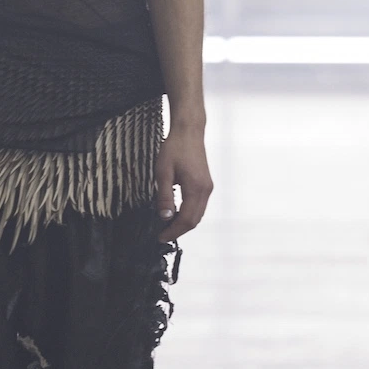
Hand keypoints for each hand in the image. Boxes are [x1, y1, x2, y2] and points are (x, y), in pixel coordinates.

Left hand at [155, 123, 211, 240]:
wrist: (189, 131)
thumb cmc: (174, 148)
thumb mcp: (163, 172)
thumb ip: (164, 196)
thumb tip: (165, 217)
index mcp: (196, 188)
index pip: (187, 219)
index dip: (173, 231)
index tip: (160, 237)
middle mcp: (206, 190)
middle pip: (195, 220)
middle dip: (178, 230)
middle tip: (161, 234)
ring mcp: (208, 187)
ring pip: (198, 214)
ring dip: (183, 222)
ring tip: (166, 225)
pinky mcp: (206, 184)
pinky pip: (199, 206)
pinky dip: (188, 213)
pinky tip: (175, 212)